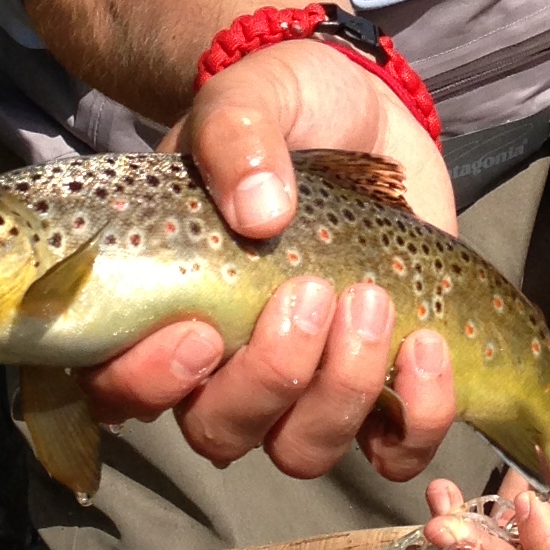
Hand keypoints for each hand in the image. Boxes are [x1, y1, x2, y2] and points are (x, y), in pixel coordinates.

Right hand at [83, 34, 457, 478]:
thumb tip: (261, 211)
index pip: (121, 391)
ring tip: (374, 303)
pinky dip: (418, 416)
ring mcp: (304, 384)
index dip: (154, 383)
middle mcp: (223, 366)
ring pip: (302, 448)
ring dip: (342, 390)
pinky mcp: (381, 386)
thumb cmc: (280, 109)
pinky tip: (428, 349)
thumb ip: (238, 140)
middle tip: (313, 293)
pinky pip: (394, 448)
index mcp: (162, 308)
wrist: (359, 109)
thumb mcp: (248, 101)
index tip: (203, 330)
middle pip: (220, 432)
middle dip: (271, 377)